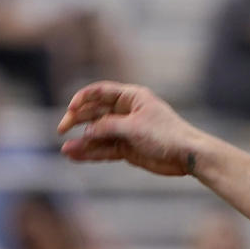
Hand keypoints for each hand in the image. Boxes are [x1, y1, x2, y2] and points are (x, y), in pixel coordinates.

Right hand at [57, 81, 208, 176]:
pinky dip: (91, 152)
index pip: (100, 92)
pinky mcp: (128, 148)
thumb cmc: (166, 134)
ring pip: (98, 134)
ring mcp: (126, 131)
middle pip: (94, 113)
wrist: (188, 155)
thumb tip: (86, 132)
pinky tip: (76, 156)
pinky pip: (105, 149)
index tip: (71, 109)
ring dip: (82, 141)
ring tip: (66, 150)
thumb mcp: (134, 127)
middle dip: (77, 121)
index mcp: (131, 98)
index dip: (82, 99)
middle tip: (61, 129)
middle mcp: (126, 112)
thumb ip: (107, 127)